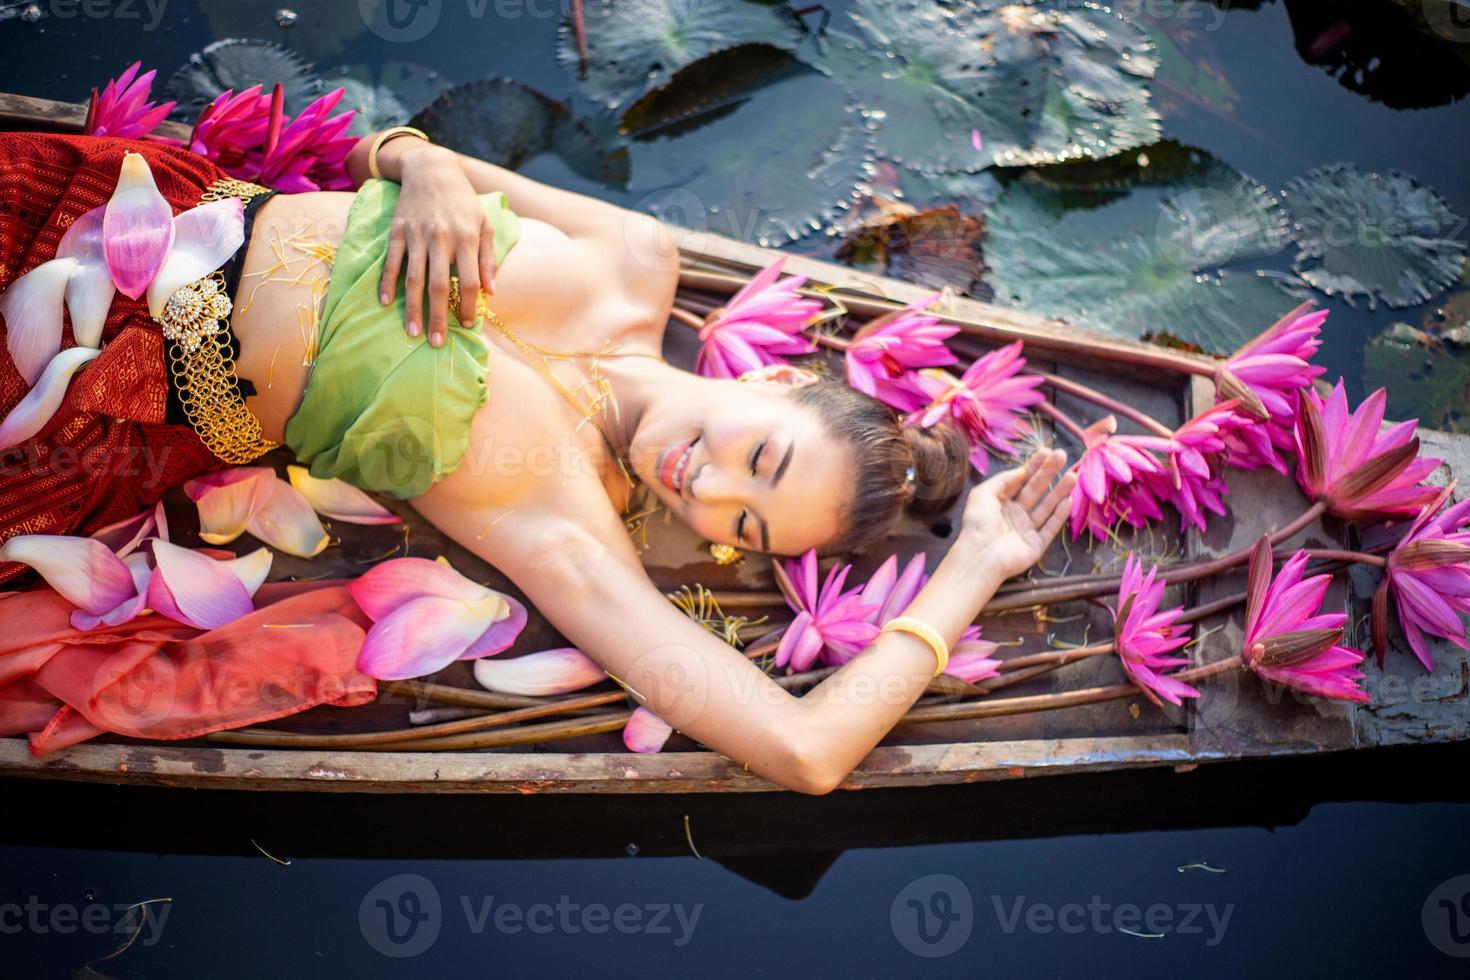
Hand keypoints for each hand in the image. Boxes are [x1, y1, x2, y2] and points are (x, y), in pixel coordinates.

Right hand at [378, 144, 497, 346]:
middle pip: (439, 285)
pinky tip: (383, 302)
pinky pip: (391, 261)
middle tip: (436, 343)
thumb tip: (492, 291)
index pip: (469, 280)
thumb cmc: (463, 201)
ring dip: (411, 307)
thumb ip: (488, 258)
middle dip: (437, 316)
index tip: (467, 324)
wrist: (431, 169)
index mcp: (466, 238)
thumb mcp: (484, 224)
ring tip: (411, 332)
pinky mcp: (397, 231)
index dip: (468, 305)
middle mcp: (440, 238)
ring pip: (413, 278)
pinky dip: (386, 282)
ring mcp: (416, 235)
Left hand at [958, 448, 1075, 580]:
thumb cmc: (978, 523)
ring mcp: (1027, 529)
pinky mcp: (1036, 545)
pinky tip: (1068, 500)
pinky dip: (1060, 515)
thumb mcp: (983, 493)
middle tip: (1063, 456)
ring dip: (1060, 491)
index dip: (1034, 466)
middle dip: (1049, 472)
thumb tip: (1022, 470)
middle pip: (1036, 490)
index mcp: (1001, 501)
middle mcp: (1015, 514)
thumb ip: (1003, 479)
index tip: (1047, 452)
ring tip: (1072, 476)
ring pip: (1047, 507)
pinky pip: (1050, 528)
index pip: (1021, 480)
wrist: (980, 555)